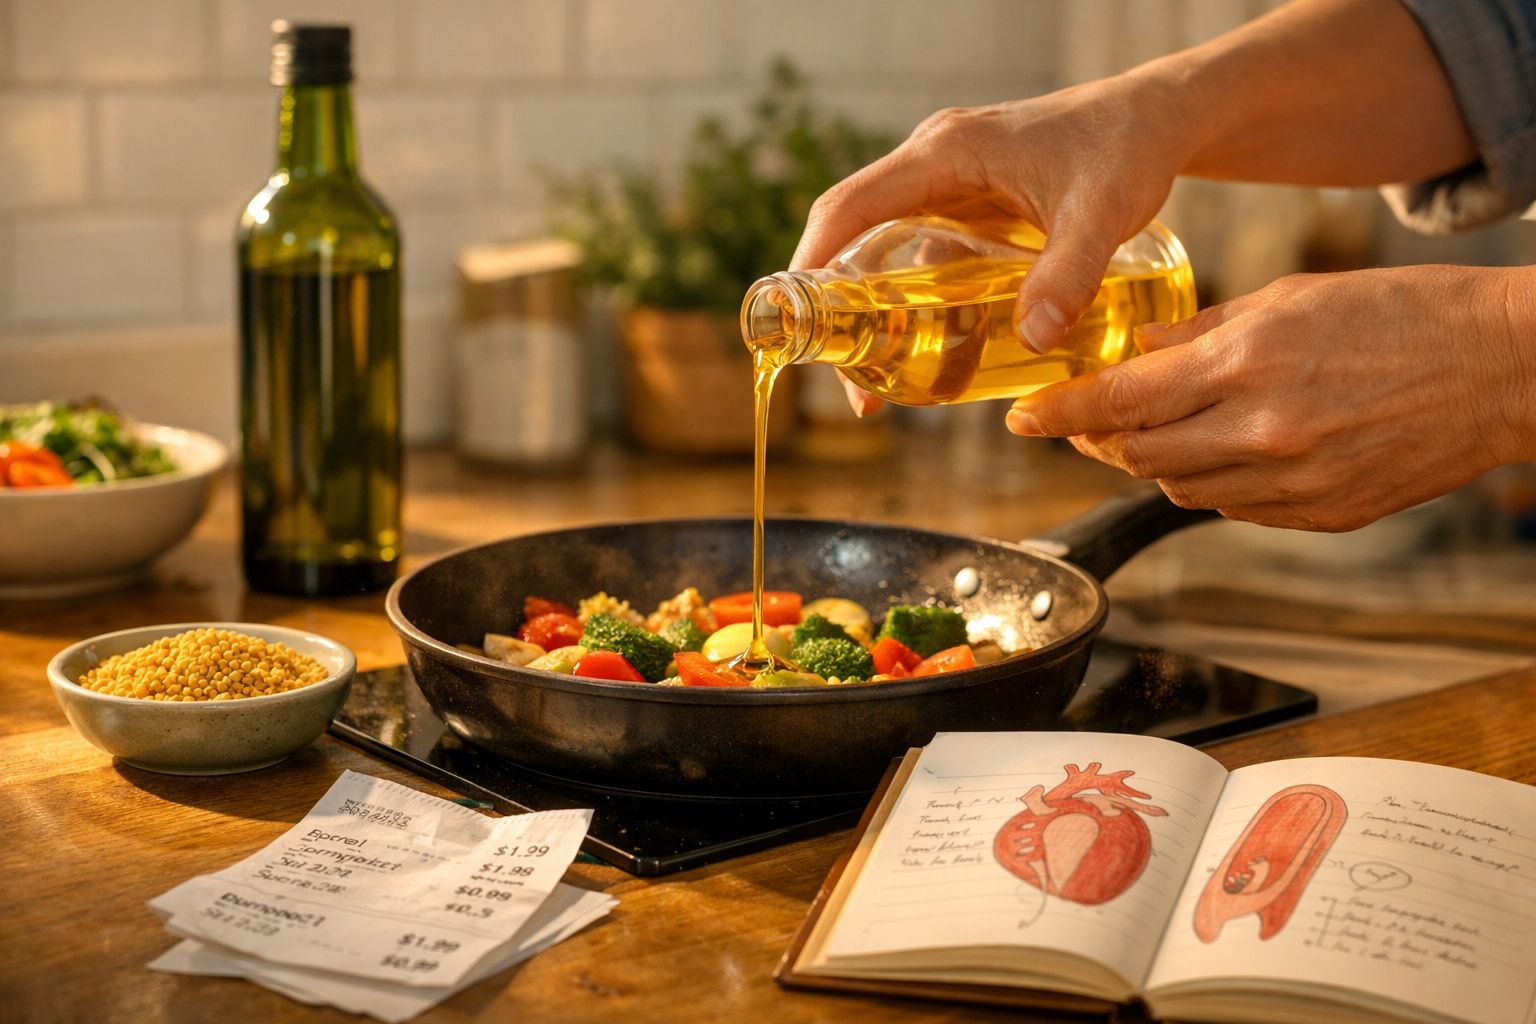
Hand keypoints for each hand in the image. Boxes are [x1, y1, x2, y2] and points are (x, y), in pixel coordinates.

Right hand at [791, 70, 1191, 416]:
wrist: (1157, 120)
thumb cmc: (1126, 148)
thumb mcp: (1102, 212)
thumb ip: (1070, 272)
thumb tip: (1032, 338)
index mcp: (944, 152)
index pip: (850, 206)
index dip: (814, 263)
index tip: (802, 324)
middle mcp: (933, 164)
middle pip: (855, 238)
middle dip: (843, 311)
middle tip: (853, 384)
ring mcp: (948, 185)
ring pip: (889, 255)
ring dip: (882, 317)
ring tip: (891, 387)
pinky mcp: (969, 206)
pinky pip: (925, 259)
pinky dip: (922, 307)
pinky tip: (940, 355)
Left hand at [1004, 266, 1535, 530]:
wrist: (1503, 368)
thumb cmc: (1403, 314)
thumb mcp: (1291, 297)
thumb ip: (1201, 332)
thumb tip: (1134, 353)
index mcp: (1249, 362)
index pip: (1120, 400)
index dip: (1059, 413)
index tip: (1022, 418)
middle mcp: (1263, 431)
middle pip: (1136, 453)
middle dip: (1097, 438)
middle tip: (1083, 420)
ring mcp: (1293, 482)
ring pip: (1178, 487)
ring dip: (1150, 460)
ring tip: (1152, 430)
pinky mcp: (1320, 515)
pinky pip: (1232, 508)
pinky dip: (1208, 482)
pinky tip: (1217, 452)